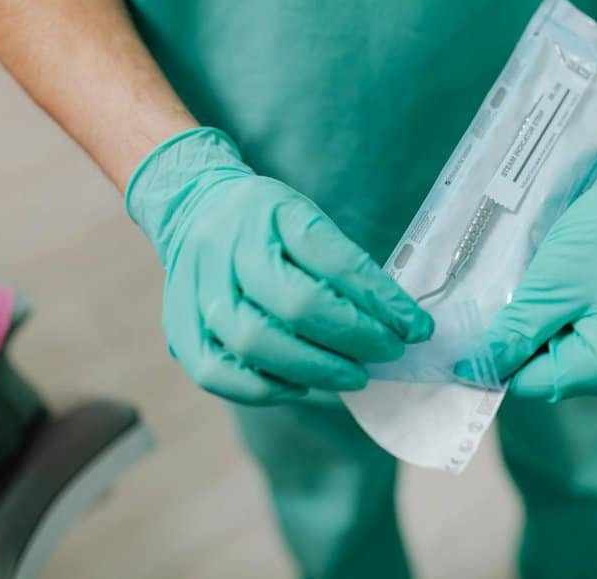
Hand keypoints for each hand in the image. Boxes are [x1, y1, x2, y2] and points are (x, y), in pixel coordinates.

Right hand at [126, 128, 433, 404]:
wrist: (194, 208)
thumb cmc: (268, 224)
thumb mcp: (308, 221)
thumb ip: (347, 267)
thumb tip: (399, 323)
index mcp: (271, 213)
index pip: (335, 262)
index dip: (381, 301)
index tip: (417, 327)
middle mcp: (229, 248)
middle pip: (296, 305)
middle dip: (354, 338)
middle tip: (387, 353)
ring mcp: (198, 289)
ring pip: (256, 344)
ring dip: (317, 370)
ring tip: (354, 376)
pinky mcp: (180, 327)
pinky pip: (219, 373)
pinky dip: (265, 389)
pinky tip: (300, 387)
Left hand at [487, 82, 596, 399]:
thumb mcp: (549, 287)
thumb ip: (512, 335)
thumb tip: (473, 370)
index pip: (532, 382)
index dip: (493, 361)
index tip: (457, 338)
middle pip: (546, 368)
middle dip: (515, 338)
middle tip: (486, 300)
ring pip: (557, 347)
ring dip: (531, 321)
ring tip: (518, 285)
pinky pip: (574, 327)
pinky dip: (551, 309)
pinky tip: (542, 282)